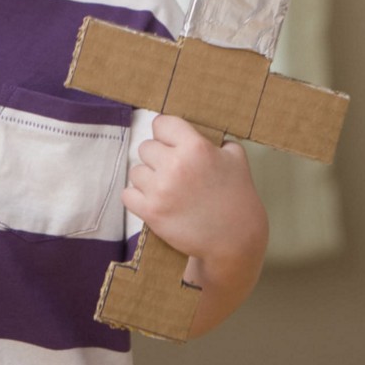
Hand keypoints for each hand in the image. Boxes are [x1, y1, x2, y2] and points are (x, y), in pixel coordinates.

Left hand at [123, 114, 267, 334]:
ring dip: (148, 179)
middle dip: (158, 158)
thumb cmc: (237, 199)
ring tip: (166, 189)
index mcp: (196, 148)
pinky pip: (127, 194)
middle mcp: (175, 165)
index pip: (162, 124)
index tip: (170, 142)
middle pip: (146, 147)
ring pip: (136, 171)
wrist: (234, 240)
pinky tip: (153, 201)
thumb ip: (220, 142)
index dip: (166, 134)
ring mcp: (160, 189)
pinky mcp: (151, 211)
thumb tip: (208, 133)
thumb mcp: (237, 161)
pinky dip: (137, 198)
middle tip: (173, 172)